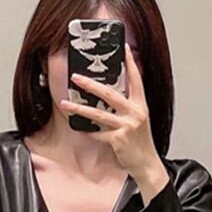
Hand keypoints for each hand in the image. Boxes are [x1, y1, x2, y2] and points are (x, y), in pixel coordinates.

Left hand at [59, 43, 166, 185]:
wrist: (146, 163)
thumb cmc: (140, 142)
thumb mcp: (137, 120)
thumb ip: (126, 107)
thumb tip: (108, 95)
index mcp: (140, 105)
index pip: (136, 79)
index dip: (130, 63)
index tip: (123, 48)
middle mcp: (135, 113)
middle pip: (110, 94)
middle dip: (90, 85)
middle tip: (76, 77)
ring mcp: (127, 126)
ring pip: (99, 114)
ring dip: (79, 109)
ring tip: (65, 103)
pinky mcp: (118, 140)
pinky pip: (98, 134)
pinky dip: (88, 132)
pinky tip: (79, 129)